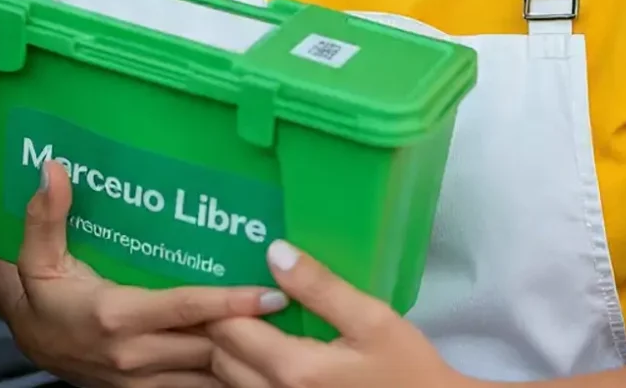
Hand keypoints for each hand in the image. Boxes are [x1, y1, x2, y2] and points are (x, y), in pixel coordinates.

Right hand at [0, 161, 288, 387]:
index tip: (270, 292)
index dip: (229, 302)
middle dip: (252, 330)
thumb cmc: (42, 294)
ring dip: (246, 357)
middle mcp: (133, 354)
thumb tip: (53, 168)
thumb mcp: (36, 255)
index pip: (184, 309)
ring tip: (290, 332)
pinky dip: (226, 376)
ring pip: (207, 375)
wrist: (30, 345)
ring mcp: (143, 380)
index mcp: (115, 316)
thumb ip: (46, 213)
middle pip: (207, 345)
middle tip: (298, 306)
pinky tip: (258, 357)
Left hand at [206, 241, 463, 387]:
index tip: (226, 268)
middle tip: (232, 285)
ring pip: (229, 380)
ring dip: (229, 347)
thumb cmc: (406, 367)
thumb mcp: (371, 319)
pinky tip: (262, 344)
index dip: (221, 299)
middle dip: (219, 321)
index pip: (231, 330)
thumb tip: (274, 251)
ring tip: (243, 311)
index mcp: (294, 370)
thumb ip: (321, 286)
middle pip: (221, 357)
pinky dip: (244, 368)